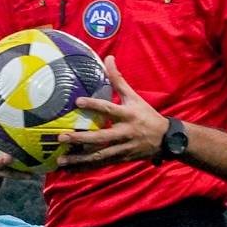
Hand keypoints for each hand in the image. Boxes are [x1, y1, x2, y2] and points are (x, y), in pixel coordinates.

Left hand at [57, 63, 171, 167]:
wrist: (165, 139)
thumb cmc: (146, 115)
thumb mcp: (135, 97)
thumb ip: (119, 80)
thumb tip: (108, 58)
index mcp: (127, 115)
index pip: (108, 109)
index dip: (93, 105)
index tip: (77, 101)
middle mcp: (124, 133)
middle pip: (100, 138)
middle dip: (80, 139)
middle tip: (61, 137)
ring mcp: (122, 149)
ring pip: (99, 156)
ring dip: (79, 159)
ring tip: (61, 160)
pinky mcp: (120, 159)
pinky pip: (101, 164)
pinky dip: (85, 167)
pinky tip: (70, 169)